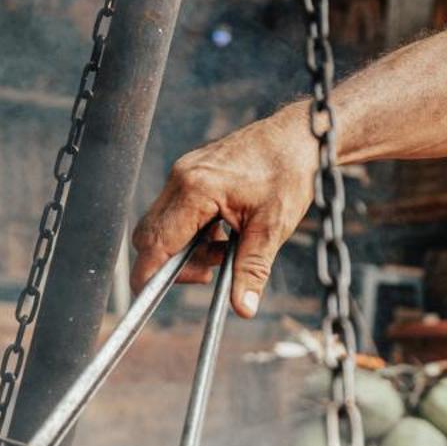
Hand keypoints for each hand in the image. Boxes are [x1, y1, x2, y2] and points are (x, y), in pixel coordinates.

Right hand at [131, 110, 319, 317]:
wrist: (299, 137)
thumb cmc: (288, 174)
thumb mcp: (273, 227)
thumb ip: (252, 269)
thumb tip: (243, 308)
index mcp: (196, 190)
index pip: (155, 242)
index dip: (148, 275)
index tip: (148, 298)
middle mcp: (181, 178)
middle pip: (151, 236)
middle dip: (175, 263)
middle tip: (213, 270)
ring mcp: (183, 172)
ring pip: (164, 225)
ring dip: (189, 247)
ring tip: (228, 248)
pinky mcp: (190, 172)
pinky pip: (177, 211)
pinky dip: (194, 230)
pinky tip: (226, 232)